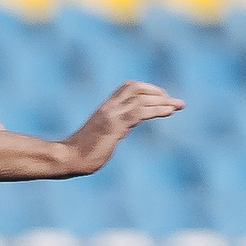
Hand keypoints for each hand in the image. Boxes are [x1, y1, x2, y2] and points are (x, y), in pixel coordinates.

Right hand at [62, 81, 182, 174]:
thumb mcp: (100, 136)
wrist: (67, 158)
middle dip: (157, 92)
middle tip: (174, 102)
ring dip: (162, 101)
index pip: (128, 88)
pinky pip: (139, 112)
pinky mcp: (113, 125)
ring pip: (140, 98)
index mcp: (105, 109)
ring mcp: (111, 115)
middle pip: (135, 87)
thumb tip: (121, 131)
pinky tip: (169, 112)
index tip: (162, 99)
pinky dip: (156, 109)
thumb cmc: (81, 153)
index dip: (147, 90)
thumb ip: (112, 129)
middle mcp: (108, 107)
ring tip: (178, 105)